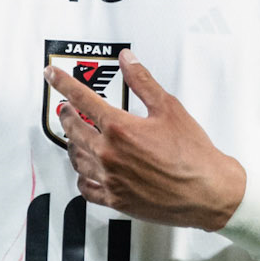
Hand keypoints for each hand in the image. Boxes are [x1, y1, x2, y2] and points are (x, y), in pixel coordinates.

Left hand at [46, 49, 246, 228]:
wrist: (207, 193)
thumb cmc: (193, 155)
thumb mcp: (169, 109)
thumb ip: (143, 82)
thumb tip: (128, 61)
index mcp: (120, 128)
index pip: (82, 98)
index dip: (63, 83)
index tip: (52, 76)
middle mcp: (109, 154)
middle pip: (73, 129)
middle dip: (66, 114)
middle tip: (66, 108)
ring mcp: (110, 179)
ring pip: (76, 158)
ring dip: (72, 143)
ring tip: (75, 136)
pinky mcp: (115, 199)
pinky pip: (86, 188)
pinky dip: (82, 177)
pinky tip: (86, 172)